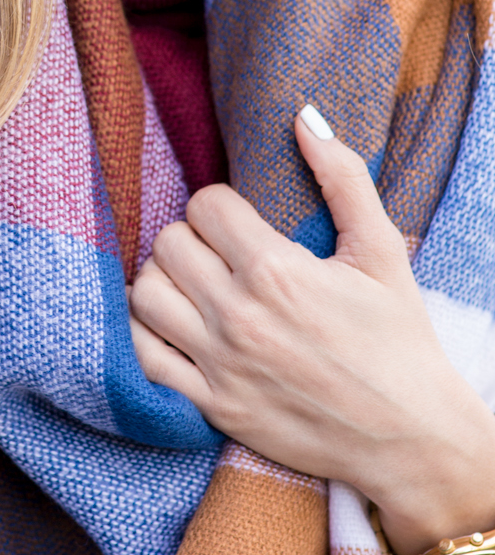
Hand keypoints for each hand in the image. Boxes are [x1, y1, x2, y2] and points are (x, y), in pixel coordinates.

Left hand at [129, 108, 494, 554]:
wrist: (413, 439)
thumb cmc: (401, 340)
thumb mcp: (381, 250)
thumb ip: (342, 176)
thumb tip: (304, 116)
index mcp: (277, 269)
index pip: (204, 205)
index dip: (221, 206)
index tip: (242, 223)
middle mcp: (239, 315)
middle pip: (168, 243)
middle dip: (191, 239)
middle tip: (219, 253)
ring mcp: (220, 364)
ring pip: (145, 294)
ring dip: (164, 281)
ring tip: (195, 285)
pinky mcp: (211, 407)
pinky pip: (142, 358)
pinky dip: (146, 335)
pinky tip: (174, 325)